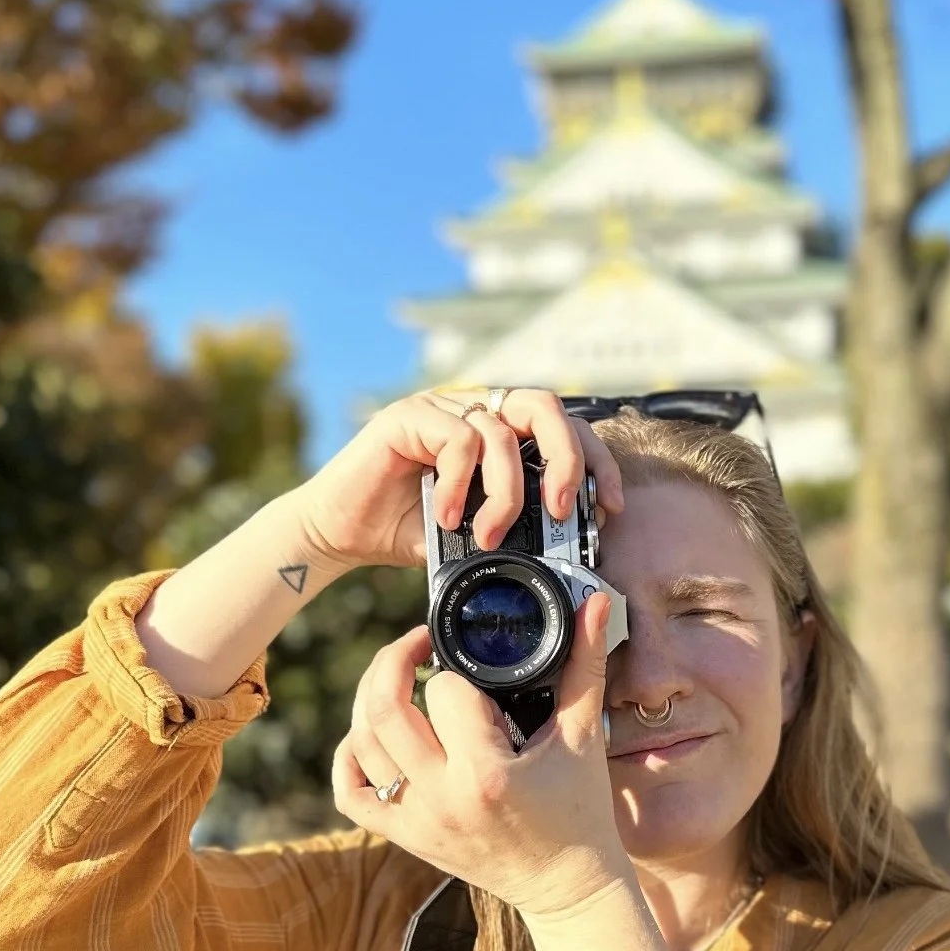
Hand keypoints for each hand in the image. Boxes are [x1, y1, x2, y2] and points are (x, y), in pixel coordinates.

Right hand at [296, 387, 623, 570]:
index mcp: (500, 434)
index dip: (596, 460)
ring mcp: (443, 409)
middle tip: (562, 509)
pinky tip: (448, 515)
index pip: (565, 428)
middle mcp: (476, 411)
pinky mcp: (410, 415)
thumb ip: (519, 526)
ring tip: (487, 534)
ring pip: (503, 433)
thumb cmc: (406, 531)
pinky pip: (459, 440)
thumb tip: (571, 544)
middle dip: (567, 458)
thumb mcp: (476, 532)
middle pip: (545, 406)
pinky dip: (462, 484)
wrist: (339, 534)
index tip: (609, 506)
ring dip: (505, 493)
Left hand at [331, 591, 633, 920]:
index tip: (474, 667)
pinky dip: (348, 757)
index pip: (447, 692)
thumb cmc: (580, 809)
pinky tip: (370, 734)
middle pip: (383, 712)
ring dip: (369, 700)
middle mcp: (442, 799)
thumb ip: (585, 665)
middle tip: (414, 645)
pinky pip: (350, 793)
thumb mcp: (583, 735)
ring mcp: (416, 822)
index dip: (457, 670)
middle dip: (392, 662)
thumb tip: (595, 602)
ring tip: (397, 680)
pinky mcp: (404, 837)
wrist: (566, 887)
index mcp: (488, 773)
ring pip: (360, 745)